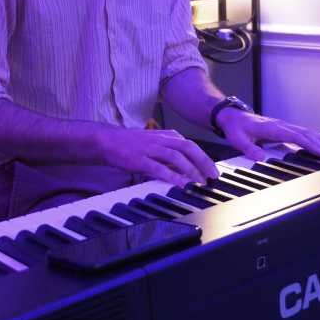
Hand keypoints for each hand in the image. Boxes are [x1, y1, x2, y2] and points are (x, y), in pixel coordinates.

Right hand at [96, 127, 218, 186]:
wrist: (107, 141)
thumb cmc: (130, 143)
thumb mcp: (153, 141)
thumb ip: (169, 150)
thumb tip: (185, 164)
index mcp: (165, 135)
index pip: (190, 144)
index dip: (204, 157)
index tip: (212, 169)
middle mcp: (160, 140)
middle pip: (188, 148)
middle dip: (203, 162)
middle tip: (212, 176)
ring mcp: (150, 149)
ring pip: (176, 157)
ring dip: (191, 170)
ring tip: (199, 182)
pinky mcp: (140, 160)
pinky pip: (160, 168)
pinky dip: (172, 176)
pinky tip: (181, 184)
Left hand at [216, 109, 319, 160]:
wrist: (232, 115)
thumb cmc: (236, 128)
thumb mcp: (238, 140)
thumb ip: (249, 149)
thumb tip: (260, 158)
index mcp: (271, 128)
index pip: (294, 136)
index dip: (309, 144)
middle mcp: (280, 125)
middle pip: (305, 133)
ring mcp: (283, 125)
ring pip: (306, 131)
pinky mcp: (283, 127)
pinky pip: (302, 132)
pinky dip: (314, 136)